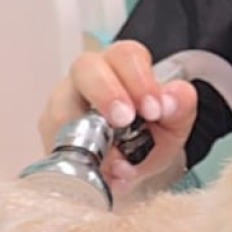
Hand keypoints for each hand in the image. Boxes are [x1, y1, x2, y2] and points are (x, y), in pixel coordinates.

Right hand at [38, 40, 197, 196]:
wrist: (135, 165)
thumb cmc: (151, 133)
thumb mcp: (176, 121)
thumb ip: (180, 105)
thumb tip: (169, 101)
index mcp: (122, 65)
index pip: (125, 55)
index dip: (138, 78)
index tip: (154, 108)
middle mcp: (87, 78)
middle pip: (85, 68)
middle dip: (106, 93)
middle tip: (125, 120)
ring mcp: (63, 104)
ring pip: (61, 105)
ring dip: (88, 132)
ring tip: (117, 159)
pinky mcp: (51, 137)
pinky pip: (56, 145)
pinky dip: (82, 163)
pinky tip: (105, 176)